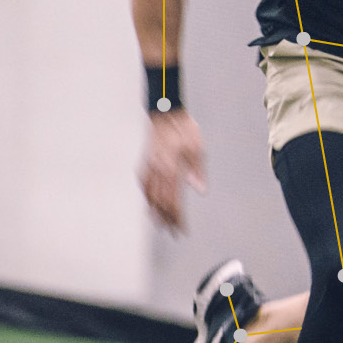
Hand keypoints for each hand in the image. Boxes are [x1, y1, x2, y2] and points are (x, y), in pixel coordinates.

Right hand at [140, 108, 205, 233]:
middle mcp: (157, 170)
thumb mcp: (197, 147)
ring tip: (159, 222)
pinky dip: (145, 195)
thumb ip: (197, 171)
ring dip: (154, 210)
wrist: (165, 111)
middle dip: (166, 219)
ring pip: (149, 194)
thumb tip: (199, 189)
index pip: (173, 201)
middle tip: (171, 231)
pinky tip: (148, 199)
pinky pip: (143, 182)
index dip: (177, 218)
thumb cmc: (183, 127)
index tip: (181, 229)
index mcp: (171, 169)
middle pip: (160, 202)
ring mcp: (149, 165)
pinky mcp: (145, 160)